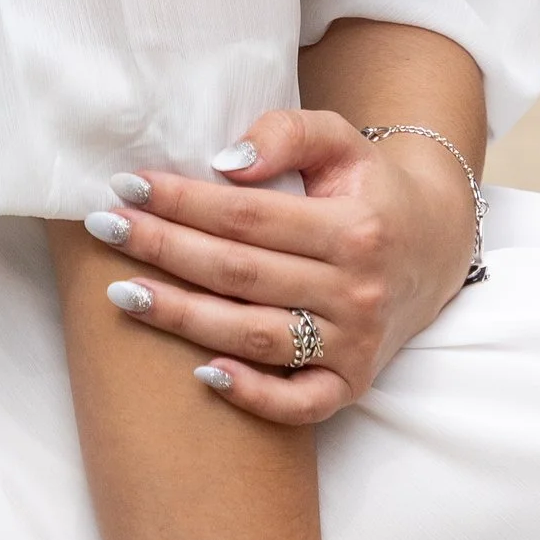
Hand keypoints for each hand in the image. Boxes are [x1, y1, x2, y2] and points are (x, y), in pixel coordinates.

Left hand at [86, 106, 479, 420]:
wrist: (435, 246)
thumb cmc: (369, 188)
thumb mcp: (341, 141)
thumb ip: (287, 134)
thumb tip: (224, 162)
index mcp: (355, 229)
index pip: (248, 217)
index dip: (182, 201)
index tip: (126, 185)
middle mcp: (358, 291)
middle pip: (239, 274)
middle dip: (163, 250)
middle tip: (105, 229)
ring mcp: (356, 344)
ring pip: (254, 336)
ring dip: (182, 318)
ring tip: (122, 293)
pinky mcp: (353, 383)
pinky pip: (298, 404)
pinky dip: (252, 394)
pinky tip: (201, 372)